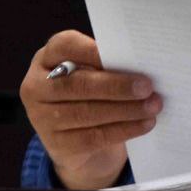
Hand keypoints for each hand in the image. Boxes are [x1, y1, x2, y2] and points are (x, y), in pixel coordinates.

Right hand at [20, 30, 161, 189]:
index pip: (65, 46)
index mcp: (47, 57)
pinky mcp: (56, 144)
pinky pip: (93, 137)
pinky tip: (144, 124)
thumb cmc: (91, 90)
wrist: (77, 137)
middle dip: (116, 85)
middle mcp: (37, 86)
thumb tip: (140, 64)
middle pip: (77, 84)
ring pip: (87, 113)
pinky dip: (123, 129)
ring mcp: (42, 117)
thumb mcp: (92, 71)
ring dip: (125, 110)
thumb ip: (107, 64)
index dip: (92, 50)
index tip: (124, 52)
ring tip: (153, 106)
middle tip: (147, 86)